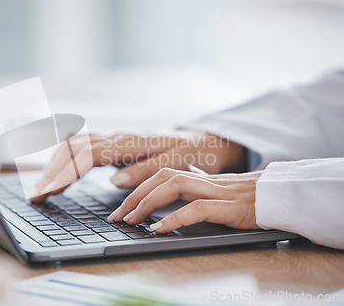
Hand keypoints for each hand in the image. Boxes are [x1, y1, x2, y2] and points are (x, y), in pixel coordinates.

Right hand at [32, 131, 246, 201]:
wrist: (204, 141)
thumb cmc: (193, 154)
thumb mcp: (176, 165)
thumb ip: (145, 171)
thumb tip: (114, 180)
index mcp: (130, 142)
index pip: (87, 155)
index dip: (65, 173)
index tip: (48, 191)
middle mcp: (117, 137)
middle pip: (73, 148)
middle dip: (51, 171)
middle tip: (36, 196)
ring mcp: (114, 138)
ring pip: (74, 144)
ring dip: (55, 164)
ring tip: (42, 189)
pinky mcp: (114, 144)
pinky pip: (82, 146)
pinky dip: (65, 159)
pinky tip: (59, 174)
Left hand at [108, 168, 260, 231]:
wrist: (285, 195)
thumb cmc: (253, 194)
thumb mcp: (221, 186)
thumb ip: (200, 180)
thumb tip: (183, 173)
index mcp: (201, 176)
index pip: (162, 174)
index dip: (139, 187)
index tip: (121, 206)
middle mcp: (205, 180)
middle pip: (161, 177)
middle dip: (135, 195)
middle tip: (117, 216)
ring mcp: (216, 191)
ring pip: (173, 186)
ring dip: (147, 203)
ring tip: (131, 220)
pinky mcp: (229, 206)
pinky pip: (196, 208)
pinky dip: (174, 218)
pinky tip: (158, 229)